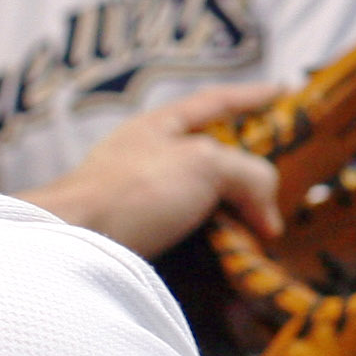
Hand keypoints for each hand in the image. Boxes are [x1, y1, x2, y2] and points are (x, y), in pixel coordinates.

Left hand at [21, 82, 284, 256]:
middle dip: (247, 171)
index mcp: (160, 126)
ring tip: (264, 234)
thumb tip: (269, 216)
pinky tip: (231, 264)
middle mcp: (148, 158)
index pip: (215, 102)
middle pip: (210, 157)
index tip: (283, 92)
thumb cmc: (134, 190)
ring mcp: (139, 199)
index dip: (252, 97)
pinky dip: (214, 249)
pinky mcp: (136, 238)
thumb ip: (248, 174)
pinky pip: (187, 238)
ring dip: (234, 218)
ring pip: (201, 202)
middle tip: (280, 187)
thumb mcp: (205, 166)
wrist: (72, 242)